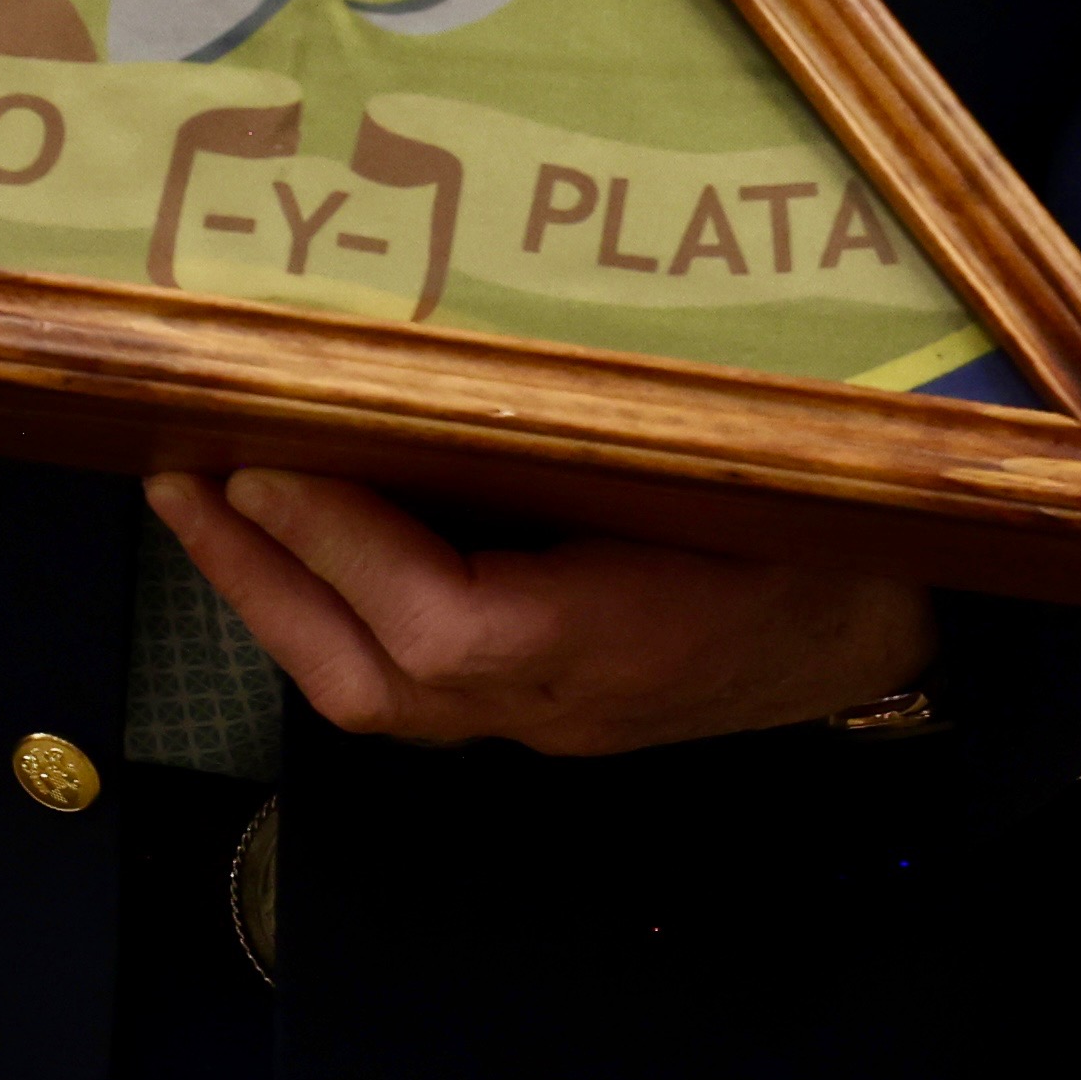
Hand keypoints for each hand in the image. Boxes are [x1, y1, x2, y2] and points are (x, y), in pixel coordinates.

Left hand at [149, 468, 931, 755]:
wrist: (900, 628)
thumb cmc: (830, 525)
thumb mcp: (739, 466)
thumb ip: (619, 433)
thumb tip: (459, 354)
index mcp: (617, 646)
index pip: (445, 628)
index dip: (341, 545)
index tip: (264, 454)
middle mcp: (565, 705)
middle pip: (375, 684)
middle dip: (262, 581)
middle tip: (180, 476)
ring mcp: (551, 724)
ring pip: (380, 699)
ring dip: (281, 603)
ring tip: (208, 505)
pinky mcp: (549, 717)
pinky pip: (414, 690)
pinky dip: (338, 621)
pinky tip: (304, 548)